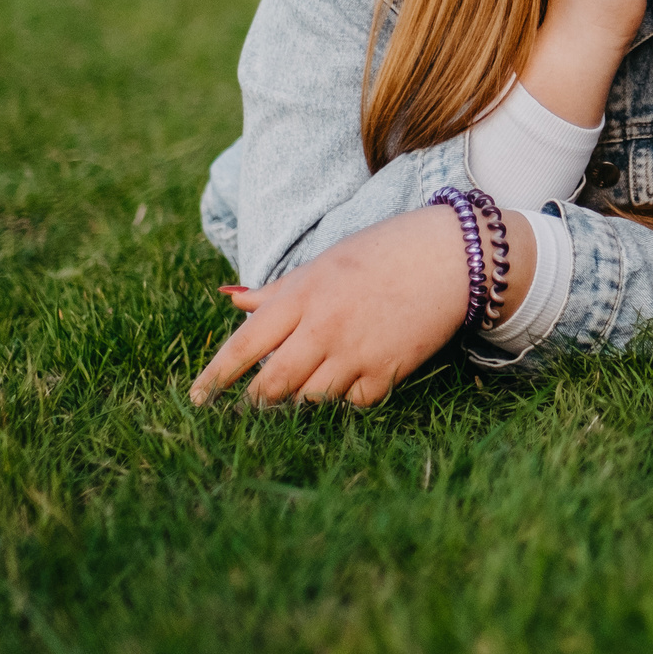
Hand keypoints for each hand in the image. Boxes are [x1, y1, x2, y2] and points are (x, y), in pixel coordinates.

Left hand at [188, 205, 486, 407]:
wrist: (454, 256)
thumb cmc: (386, 252)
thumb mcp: (325, 263)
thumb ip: (278, 290)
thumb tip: (233, 300)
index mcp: (303, 296)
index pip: (244, 345)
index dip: (216, 376)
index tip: (197, 397)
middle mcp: (323, 327)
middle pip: (271, 384)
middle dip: (259, 398)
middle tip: (258, 399)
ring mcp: (355, 352)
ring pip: (309, 399)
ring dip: (305, 397)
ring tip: (315, 379)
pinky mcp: (386, 370)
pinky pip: (352, 401)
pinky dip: (348, 396)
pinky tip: (356, 375)